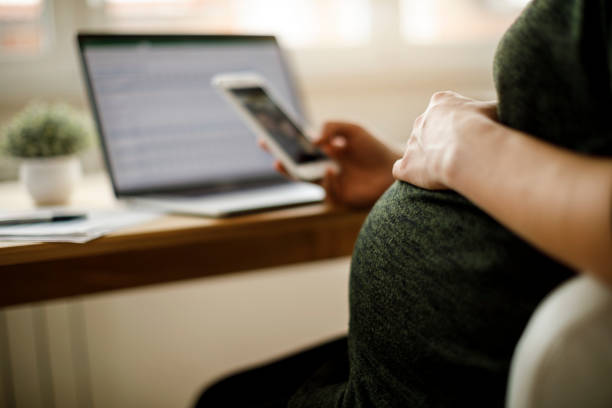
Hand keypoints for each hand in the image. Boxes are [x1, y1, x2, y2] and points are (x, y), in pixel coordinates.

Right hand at [259, 122, 398, 207]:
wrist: (396, 168)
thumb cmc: (375, 148)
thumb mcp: (352, 129)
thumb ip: (331, 126)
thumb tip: (311, 139)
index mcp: (326, 151)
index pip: (300, 148)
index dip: (284, 143)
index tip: (267, 136)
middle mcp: (325, 167)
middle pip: (297, 166)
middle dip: (282, 160)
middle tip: (270, 152)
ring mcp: (332, 184)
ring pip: (307, 181)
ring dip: (296, 173)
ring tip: (287, 163)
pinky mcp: (341, 197)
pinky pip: (327, 191)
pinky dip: (327, 180)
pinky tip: (331, 170)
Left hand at [392, 91, 497, 189]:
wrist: (470, 150)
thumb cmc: (488, 128)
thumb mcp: (497, 109)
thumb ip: (493, 110)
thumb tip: (507, 109)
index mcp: (441, 102)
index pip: (444, 109)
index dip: (457, 123)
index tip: (469, 134)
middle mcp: (422, 120)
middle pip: (428, 130)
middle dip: (441, 141)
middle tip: (460, 155)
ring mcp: (411, 142)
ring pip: (415, 149)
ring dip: (427, 159)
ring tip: (447, 170)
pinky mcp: (406, 165)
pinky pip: (401, 169)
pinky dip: (409, 174)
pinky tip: (423, 181)